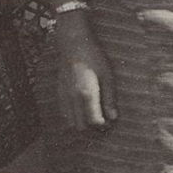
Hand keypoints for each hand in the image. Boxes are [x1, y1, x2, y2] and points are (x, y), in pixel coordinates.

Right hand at [55, 16, 117, 130]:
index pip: (94, 121)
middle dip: (92, 128)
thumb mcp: (107, 76)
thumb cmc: (94, 57)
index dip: (103, 126)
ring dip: (81, 124)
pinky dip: (73, 116)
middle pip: (81, 126)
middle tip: (103, 122)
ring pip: (70, 122)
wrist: (73, 43)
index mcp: (86, 94)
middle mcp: (73, 98)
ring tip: (92, 116)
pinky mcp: (59, 92)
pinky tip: (81, 110)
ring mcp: (64, 96)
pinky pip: (64, 113)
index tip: (110, 123)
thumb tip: (113, 118)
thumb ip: (109, 99)